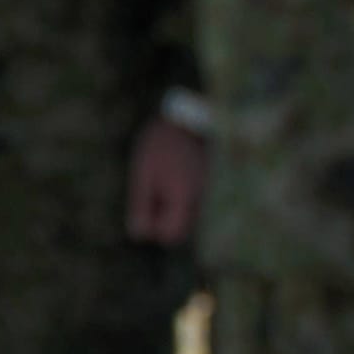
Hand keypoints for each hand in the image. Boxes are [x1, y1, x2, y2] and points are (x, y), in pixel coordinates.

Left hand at [125, 118, 206, 245]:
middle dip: (165, 217)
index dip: (154, 227)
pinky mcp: (213, 185)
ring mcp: (210, 192)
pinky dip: (185, 195)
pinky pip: (197, 202)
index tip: (147, 204)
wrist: (189, 118)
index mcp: (184, 197)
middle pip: (182, 227)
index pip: (170, 235)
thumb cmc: (162, 145)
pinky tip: (177, 174)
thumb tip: (141, 234)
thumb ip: (141, 206)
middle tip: (154, 189)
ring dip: (175, 206)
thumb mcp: (143, 174)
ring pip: (190, 215)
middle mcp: (202, 198)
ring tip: (166, 178)